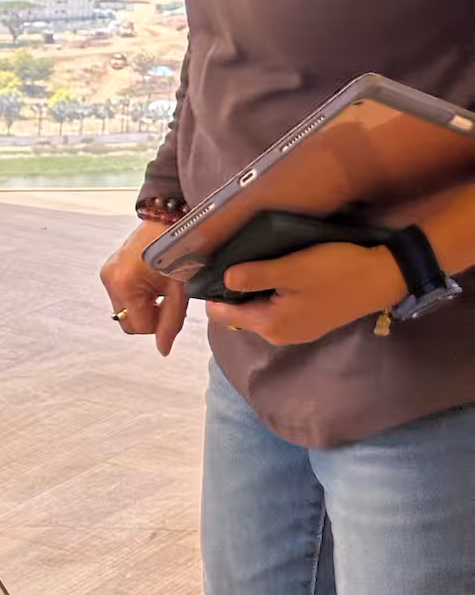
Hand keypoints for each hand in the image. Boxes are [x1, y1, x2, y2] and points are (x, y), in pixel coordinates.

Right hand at [100, 218, 190, 355]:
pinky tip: (150, 280)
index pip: (138, 327)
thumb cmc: (180, 247)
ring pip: (124, 310)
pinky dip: (137, 294)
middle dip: (148, 317)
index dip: (158, 324)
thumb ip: (172, 322)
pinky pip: (121, 295)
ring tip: (160, 286)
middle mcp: (111, 280)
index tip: (171, 306)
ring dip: (143, 305)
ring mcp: (107, 273)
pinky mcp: (109, 268)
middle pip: (127, 322)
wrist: (170, 217)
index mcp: (126, 285)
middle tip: (166, 299)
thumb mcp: (181, 289)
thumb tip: (163, 349)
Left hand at [207, 243, 404, 345]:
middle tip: (233, 259)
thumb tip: (223, 278)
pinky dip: (271, 294)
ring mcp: (294, 332)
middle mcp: (277, 335)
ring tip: (255, 262)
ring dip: (254, 291)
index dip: (213, 292)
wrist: (383, 279)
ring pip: (259, 311)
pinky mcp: (309, 324)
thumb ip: (255, 275)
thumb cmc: (337, 271)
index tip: (210, 268)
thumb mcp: (293, 268)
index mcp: (269, 324)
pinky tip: (278, 274)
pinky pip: (277, 310)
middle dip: (233, 290)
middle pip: (239, 313)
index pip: (222, 314)